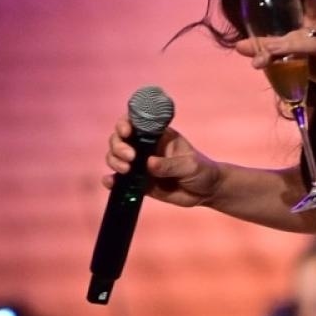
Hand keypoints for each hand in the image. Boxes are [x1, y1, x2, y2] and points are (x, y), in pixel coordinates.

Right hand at [103, 117, 222, 207]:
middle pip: (120, 139)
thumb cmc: (202, 171)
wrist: (207, 192)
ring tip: (126, 170)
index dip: (125, 123)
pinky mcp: (139, 183)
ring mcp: (140, 165)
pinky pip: (120, 180)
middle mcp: (146, 147)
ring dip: (114, 161)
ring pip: (116, 157)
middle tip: (131, 157)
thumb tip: (148, 164)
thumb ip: (170, 165)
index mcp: (158, 135)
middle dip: (118, 145)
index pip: (135, 122)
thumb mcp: (190, 165)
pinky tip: (109, 182)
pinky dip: (111, 181)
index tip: (126, 131)